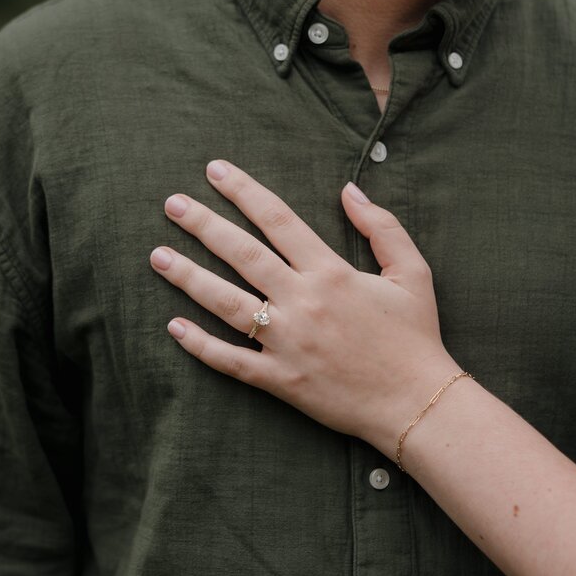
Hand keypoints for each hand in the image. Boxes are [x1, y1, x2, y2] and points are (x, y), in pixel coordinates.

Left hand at [149, 161, 459, 458]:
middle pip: (242, 254)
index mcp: (331, 272)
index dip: (244, 191)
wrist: (417, 404)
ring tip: (158, 257)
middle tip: (171, 204)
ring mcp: (287, 343)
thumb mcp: (413, 272)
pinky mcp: (280, 380)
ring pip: (226, 303)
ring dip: (188, 277)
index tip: (215, 171)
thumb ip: (382, 227)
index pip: (277, 220)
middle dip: (202, 225)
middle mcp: (303, 302)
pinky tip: (174, 326)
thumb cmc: (415, 337)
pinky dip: (200, 345)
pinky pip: (231, 361)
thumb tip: (349, 190)